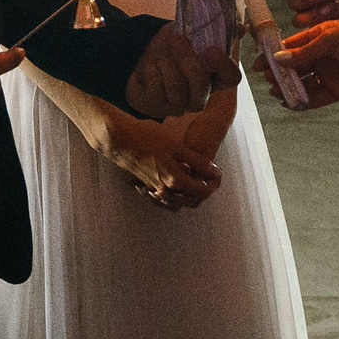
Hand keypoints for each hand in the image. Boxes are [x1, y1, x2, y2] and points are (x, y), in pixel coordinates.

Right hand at [99, 114, 221, 210]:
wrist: (118, 138)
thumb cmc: (147, 137)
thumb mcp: (175, 146)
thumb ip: (196, 161)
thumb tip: (214, 172)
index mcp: (174, 180)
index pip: (201, 190)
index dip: (213, 184)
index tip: (219, 175)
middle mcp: (164, 189)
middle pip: (190, 199)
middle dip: (203, 190)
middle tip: (212, 178)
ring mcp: (154, 188)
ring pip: (177, 201)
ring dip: (189, 194)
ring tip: (197, 180)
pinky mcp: (146, 184)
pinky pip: (165, 198)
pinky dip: (174, 194)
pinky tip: (176, 182)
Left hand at [126, 25, 235, 119]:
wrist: (143, 57)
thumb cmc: (174, 47)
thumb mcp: (192, 32)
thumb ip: (216, 30)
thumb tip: (241, 28)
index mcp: (215, 78)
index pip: (231, 78)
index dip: (224, 66)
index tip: (212, 49)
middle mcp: (200, 96)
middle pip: (201, 84)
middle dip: (187, 60)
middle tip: (176, 38)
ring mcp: (179, 105)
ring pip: (176, 86)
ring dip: (165, 62)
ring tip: (159, 51)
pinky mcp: (157, 108)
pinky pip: (156, 89)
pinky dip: (151, 71)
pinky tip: (150, 66)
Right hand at [268, 19, 338, 108]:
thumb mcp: (329, 38)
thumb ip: (305, 51)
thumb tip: (280, 59)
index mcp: (319, 36)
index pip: (291, 46)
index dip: (275, 54)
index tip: (259, 62)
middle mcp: (322, 55)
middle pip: (296, 66)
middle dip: (280, 73)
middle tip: (267, 80)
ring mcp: (330, 73)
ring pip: (305, 83)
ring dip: (290, 87)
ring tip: (276, 91)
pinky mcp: (338, 89)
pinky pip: (317, 97)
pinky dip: (304, 100)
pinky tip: (291, 102)